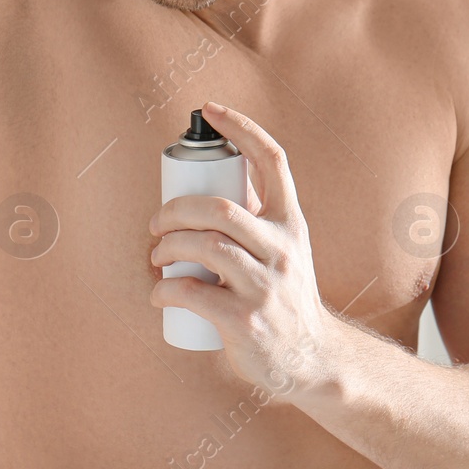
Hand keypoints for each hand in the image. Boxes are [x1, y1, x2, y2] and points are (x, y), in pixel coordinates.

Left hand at [149, 101, 334, 398]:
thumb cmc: (285, 296)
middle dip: (176, 209)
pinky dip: (166, 289)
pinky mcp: (246, 320)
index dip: (242, 128)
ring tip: (157, 257)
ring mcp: (266, 285)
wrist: (312, 358)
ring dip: (168, 247)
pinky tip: (159, 292)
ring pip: (206, 246)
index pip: (272, 160)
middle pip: (220, 207)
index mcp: (291, 222)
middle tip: (156, 223)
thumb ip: (256, 219)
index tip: (211, 110)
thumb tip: (207, 185)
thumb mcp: (285, 249)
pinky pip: (193, 293)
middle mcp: (283, 248)